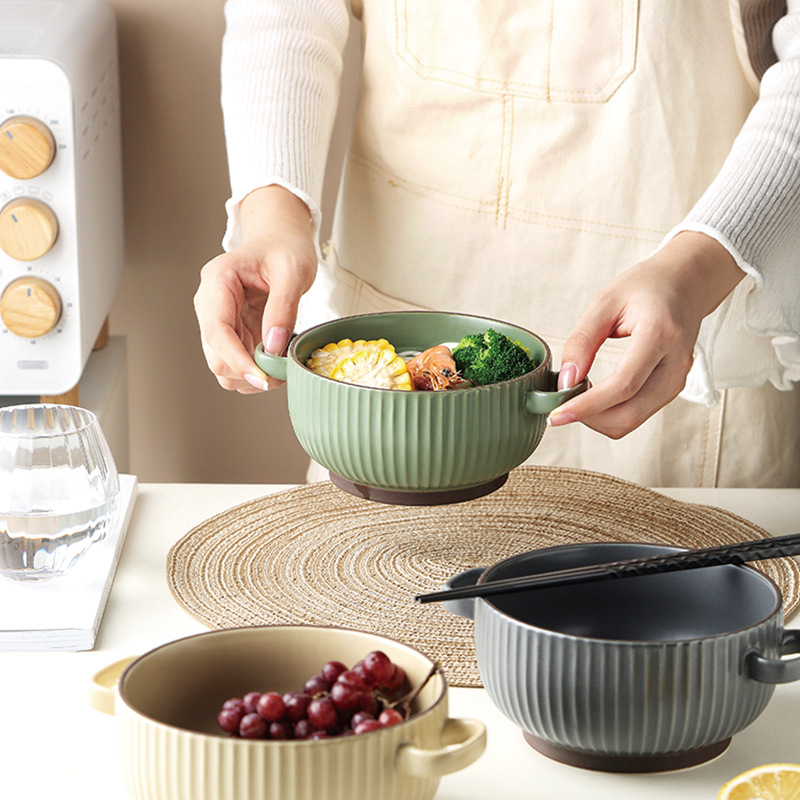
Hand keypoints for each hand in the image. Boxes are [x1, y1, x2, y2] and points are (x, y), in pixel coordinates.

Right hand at [194, 186, 316, 391]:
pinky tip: (275, 363)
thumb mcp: (293, 271)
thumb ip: (283, 308)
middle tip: (282, 374)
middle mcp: (209, 303)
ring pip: (222, 366)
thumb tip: (273, 347)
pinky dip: (254, 372)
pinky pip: (234, 364)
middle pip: (215, 355)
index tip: (263, 379)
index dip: (238, 360)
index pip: (217, 331)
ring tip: (281, 367)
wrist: (281, 243)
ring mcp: (216, 321)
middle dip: (247, 372)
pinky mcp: (229, 333)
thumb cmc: (286, 249)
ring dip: (250, 376)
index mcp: (217, 280)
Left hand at [548, 232, 744, 437]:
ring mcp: (678, 379)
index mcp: (660, 334)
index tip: (556, 414)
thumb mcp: (605, 302)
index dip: (587, 405)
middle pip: (630, 412)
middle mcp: (676, 362)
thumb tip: (565, 382)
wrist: (685, 283)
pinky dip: (611, 413)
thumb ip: (582, 341)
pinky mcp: (673, 387)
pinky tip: (594, 397)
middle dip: (589, 418)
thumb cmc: (647, 287)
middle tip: (559, 407)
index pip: (623, 384)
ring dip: (599, 419)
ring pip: (633, 420)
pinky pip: (639, 414)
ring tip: (575, 398)